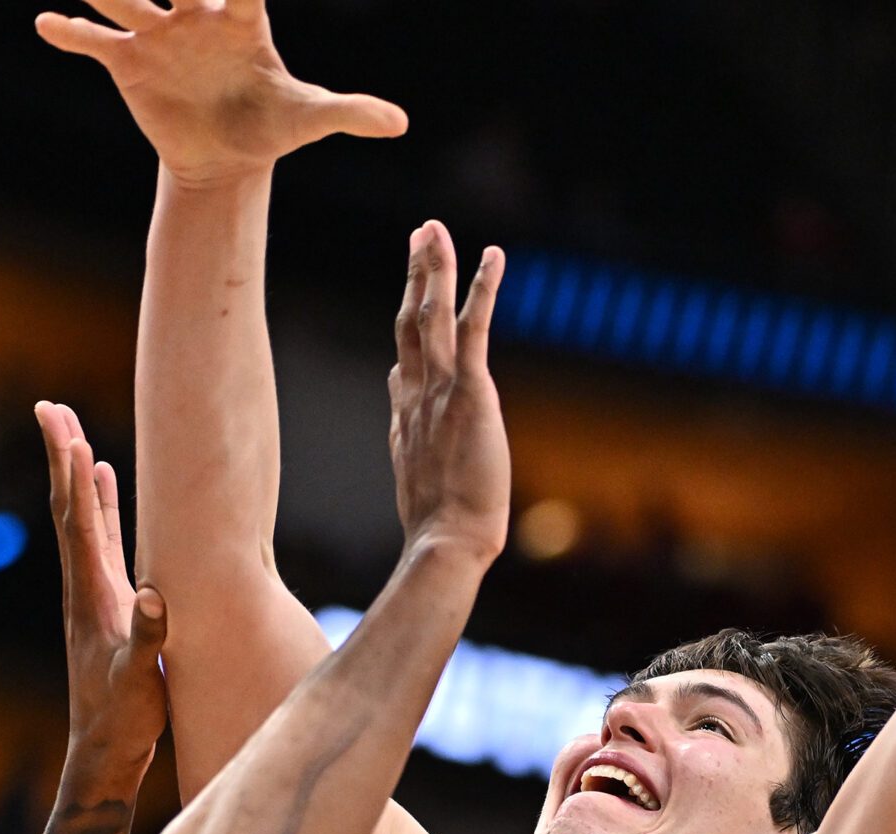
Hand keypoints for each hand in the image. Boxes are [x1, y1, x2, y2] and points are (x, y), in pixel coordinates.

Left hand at [35, 402, 168, 771]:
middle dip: (61, 457)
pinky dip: (102, 505)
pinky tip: (107, 482)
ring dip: (76, 474)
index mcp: (91, 597)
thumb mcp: (139, 681)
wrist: (106, 750)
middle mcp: (84, 586)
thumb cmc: (125, 718)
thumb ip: (148, 638)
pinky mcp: (107, 602)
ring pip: (82, 519)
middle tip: (51, 408)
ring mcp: (92, 592)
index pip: (79, 524)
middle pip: (68, 508)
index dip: (74, 477)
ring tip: (74, 431)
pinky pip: (101, 539)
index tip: (68, 431)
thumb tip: (153, 596)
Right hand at [36, 0, 405, 187]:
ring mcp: (160, 34)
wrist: (228, 157)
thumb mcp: (310, 118)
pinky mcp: (130, 62)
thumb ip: (351, 112)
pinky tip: (46, 23)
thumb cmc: (271, 125)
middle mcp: (196, 15)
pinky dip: (71, 33)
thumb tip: (399, 123)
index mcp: (242, 18)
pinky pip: (96, 42)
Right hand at [391, 222, 510, 568]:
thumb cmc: (440, 534)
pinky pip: (474, 328)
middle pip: (409, 326)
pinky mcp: (470, 391)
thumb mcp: (421, 492)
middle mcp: (415, 398)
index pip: (402, 369)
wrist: (446, 542)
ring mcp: (439, 391)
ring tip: (435, 228)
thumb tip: (404, 443)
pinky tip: (493, 255)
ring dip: (433, 268)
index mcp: (405, 424)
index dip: (406, 337)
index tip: (409, 306)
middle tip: (419, 236)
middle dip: (413, 278)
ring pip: (430, 317)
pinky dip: (482, 288)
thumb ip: (414, 461)